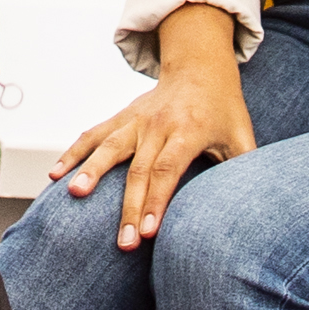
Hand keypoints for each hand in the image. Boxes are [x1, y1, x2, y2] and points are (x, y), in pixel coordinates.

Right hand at [50, 5, 254, 250]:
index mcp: (188, 130)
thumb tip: (253, 209)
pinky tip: (55, 174)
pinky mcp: (122, 118)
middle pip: (138, 169)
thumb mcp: (242, 135)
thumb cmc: (224, 108)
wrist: (200, 66)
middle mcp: (158, 124)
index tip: (148, 232)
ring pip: (109, 147)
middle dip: (128, 208)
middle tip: (122, 243)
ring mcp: (136, 119)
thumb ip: (244, 168)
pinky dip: (73, 153)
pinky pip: (93, 135)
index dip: (156, 201)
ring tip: (75, 194)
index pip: (168, 169)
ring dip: (90, 171)